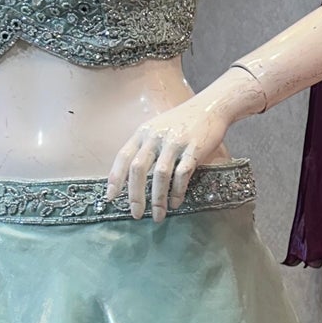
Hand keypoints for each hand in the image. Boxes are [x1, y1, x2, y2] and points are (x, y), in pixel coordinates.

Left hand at [105, 89, 236, 221]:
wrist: (211, 107)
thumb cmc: (182, 122)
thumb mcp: (157, 129)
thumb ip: (145, 147)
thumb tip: (132, 177)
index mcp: (143, 132)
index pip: (123, 157)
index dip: (115, 178)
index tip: (110, 197)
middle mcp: (156, 136)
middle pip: (138, 169)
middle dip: (135, 195)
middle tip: (136, 214)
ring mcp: (175, 142)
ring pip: (160, 174)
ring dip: (157, 198)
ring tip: (158, 215)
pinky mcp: (194, 148)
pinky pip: (183, 173)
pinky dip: (177, 191)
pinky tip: (176, 203)